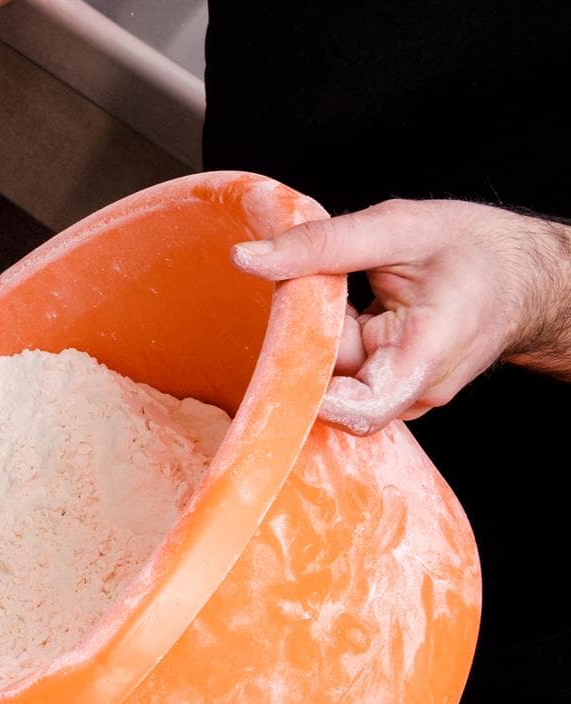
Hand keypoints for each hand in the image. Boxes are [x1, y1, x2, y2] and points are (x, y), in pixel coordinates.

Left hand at [232, 199, 570, 434]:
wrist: (523, 272)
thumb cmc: (474, 249)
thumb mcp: (397, 227)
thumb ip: (321, 244)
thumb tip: (247, 259)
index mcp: (424, 360)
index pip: (355, 409)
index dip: (307, 386)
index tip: (281, 340)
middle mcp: (414, 393)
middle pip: (331, 386)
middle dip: (312, 340)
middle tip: (320, 289)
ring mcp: (402, 397)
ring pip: (333, 378)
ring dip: (325, 337)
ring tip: (354, 295)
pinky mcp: (390, 391)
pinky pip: (344, 374)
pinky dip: (337, 341)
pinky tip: (355, 312)